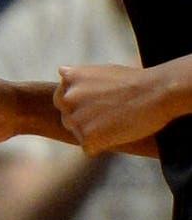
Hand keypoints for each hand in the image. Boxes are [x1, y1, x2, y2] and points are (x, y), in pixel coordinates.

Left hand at [59, 60, 183, 152]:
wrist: (158, 92)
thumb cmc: (136, 81)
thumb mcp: (102, 70)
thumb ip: (80, 77)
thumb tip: (62, 71)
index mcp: (69, 79)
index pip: (62, 101)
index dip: (81, 106)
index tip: (100, 105)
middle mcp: (67, 97)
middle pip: (68, 118)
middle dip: (86, 120)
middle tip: (112, 115)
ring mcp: (75, 118)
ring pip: (78, 134)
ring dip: (94, 133)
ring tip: (118, 123)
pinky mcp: (86, 137)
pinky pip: (89, 148)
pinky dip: (102, 146)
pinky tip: (119, 133)